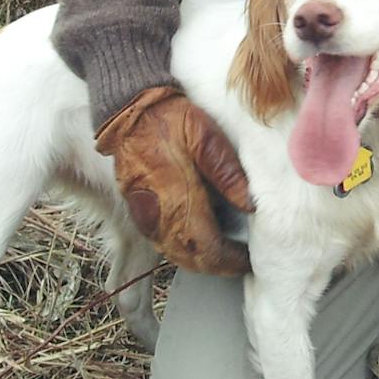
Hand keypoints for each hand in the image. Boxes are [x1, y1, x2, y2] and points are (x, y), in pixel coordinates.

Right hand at [95, 86, 254, 273]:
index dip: (230, 260)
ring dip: (200, 260)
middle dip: (218, 266)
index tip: (248, 259)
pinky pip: (162, 244)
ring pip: (175, 255)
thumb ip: (227, 172)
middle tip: (240, 261)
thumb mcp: (205, 136)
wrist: (129, 112)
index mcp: (178, 199)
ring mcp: (146, 217)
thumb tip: (250, 205)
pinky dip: (183, 250)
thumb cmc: (170, 120)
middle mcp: (159, 216)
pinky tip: (198, 242)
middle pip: (191, 259)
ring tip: (224, 255)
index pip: (207, 248)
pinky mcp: (138, 212)